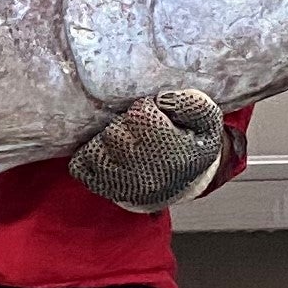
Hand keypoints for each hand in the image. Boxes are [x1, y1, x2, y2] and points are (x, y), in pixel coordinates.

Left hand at [70, 88, 232, 211]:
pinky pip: (81, 166)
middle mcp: (145, 171)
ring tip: (123, 138)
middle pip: (115, 131)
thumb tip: (161, 99)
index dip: (144, 108)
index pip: (141, 116)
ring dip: (105, 138)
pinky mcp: (106, 188)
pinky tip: (104, 149)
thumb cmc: (192, 144)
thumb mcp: (205, 120)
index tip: (153, 112)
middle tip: (137, 126)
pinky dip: (87, 154)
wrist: (185, 182)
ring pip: (96, 147)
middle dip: (123, 123)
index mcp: (172, 152)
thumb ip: (191, 103)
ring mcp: (123, 183)